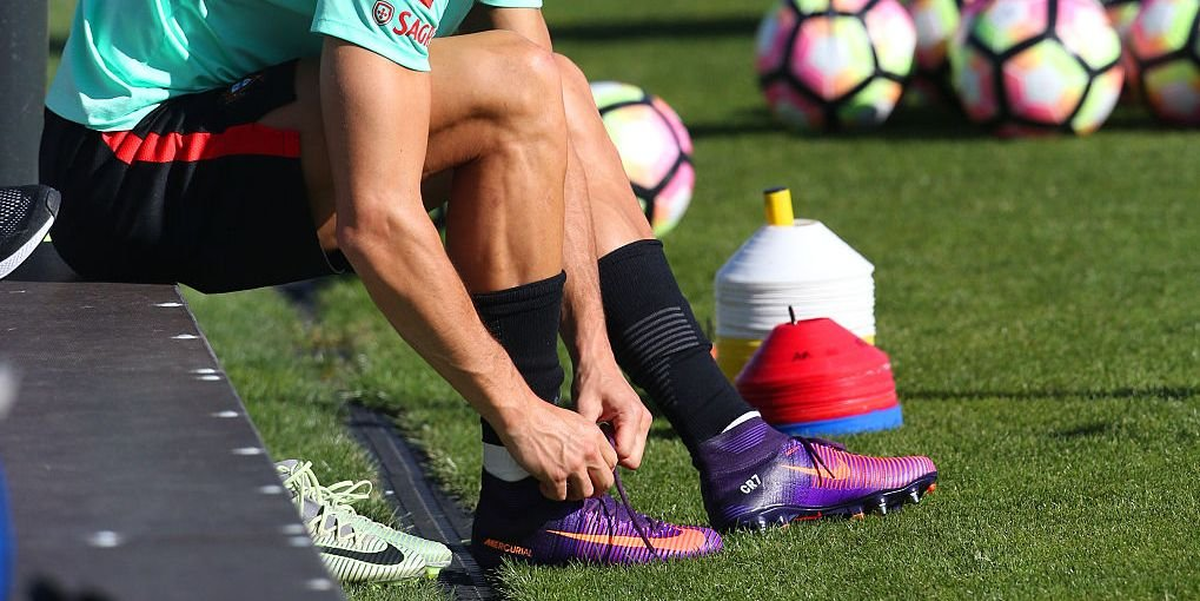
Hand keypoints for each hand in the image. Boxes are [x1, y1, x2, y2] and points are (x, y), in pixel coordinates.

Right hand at [495, 399, 617, 500]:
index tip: (592, 474)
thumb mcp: (575, 422)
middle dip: (595, 489)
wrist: (523, 416)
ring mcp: (573, 466)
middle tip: (581, 488)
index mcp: (595, 437)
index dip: (603, 471)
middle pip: (605, 482)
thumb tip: (589, 458)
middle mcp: (588, 453)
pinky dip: (551, 493)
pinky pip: (560, 496)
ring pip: (585, 493)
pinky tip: (543, 485)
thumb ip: (587, 440)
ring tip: (561, 487)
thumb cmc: (544, 416)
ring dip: (573, 494)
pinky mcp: (555, 476)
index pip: (612, 462)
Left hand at [572, 362, 651, 469]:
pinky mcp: (642, 422)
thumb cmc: (590, 384)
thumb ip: (591, 437)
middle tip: (598, 440)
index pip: (625, 455)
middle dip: (614, 457)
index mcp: (632, 415)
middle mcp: (644, 419)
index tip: (593, 444)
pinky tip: (607, 429)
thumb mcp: (584, 409)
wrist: (598, 365)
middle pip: (633, 460)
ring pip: (634, 455)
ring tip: (602, 432)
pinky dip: (619, 443)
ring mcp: (645, 421)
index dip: (606, 456)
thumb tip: (587, 461)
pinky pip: (633, 446)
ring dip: (616, 450)